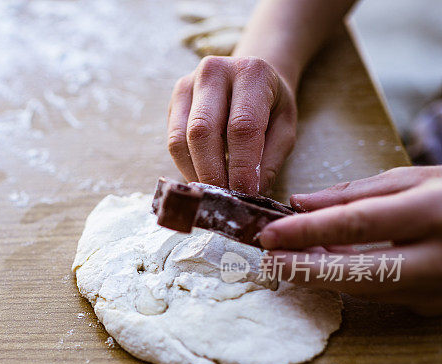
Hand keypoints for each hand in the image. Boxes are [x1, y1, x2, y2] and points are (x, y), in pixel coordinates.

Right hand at [167, 55, 297, 194]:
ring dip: (195, 172)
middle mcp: (214, 71)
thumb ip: (269, 160)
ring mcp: (188, 84)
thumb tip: (249, 196)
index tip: (245, 194)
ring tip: (212, 192)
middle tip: (224, 199)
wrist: (249, 77)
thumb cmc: (270, 105)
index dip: (242, 165)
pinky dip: (185, 165)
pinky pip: (172, 141)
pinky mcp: (174, 100)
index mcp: (251, 72)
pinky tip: (200, 178)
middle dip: (212, 172)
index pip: (242, 125)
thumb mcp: (284, 128)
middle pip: (203, 131)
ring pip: (181, 138)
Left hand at [259, 166, 441, 314]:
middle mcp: (438, 257)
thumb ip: (356, 193)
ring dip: (321, 277)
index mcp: (433, 212)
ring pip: (366, 290)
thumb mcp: (416, 178)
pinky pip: (382, 296)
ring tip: (285, 260)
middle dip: (305, 270)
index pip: (357, 225)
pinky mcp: (436, 307)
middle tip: (267, 262)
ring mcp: (440, 289)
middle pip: (358, 273)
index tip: (269, 234)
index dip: (307, 232)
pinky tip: (321, 269)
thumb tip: (300, 203)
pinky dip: (348, 283)